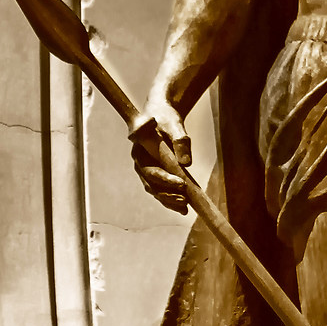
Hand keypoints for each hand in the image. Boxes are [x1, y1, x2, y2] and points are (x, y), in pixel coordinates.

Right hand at [129, 92, 192, 214]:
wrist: (162, 116)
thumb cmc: (166, 118)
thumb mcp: (174, 125)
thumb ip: (180, 141)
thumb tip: (187, 163)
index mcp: (139, 151)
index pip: (149, 170)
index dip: (163, 179)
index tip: (181, 182)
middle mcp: (140, 163)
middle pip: (151, 184)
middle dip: (167, 193)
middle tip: (184, 198)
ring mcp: (147, 171)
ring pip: (155, 191)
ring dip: (169, 200)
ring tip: (185, 207)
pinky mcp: (155, 175)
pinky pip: (161, 191)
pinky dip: (171, 200)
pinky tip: (183, 208)